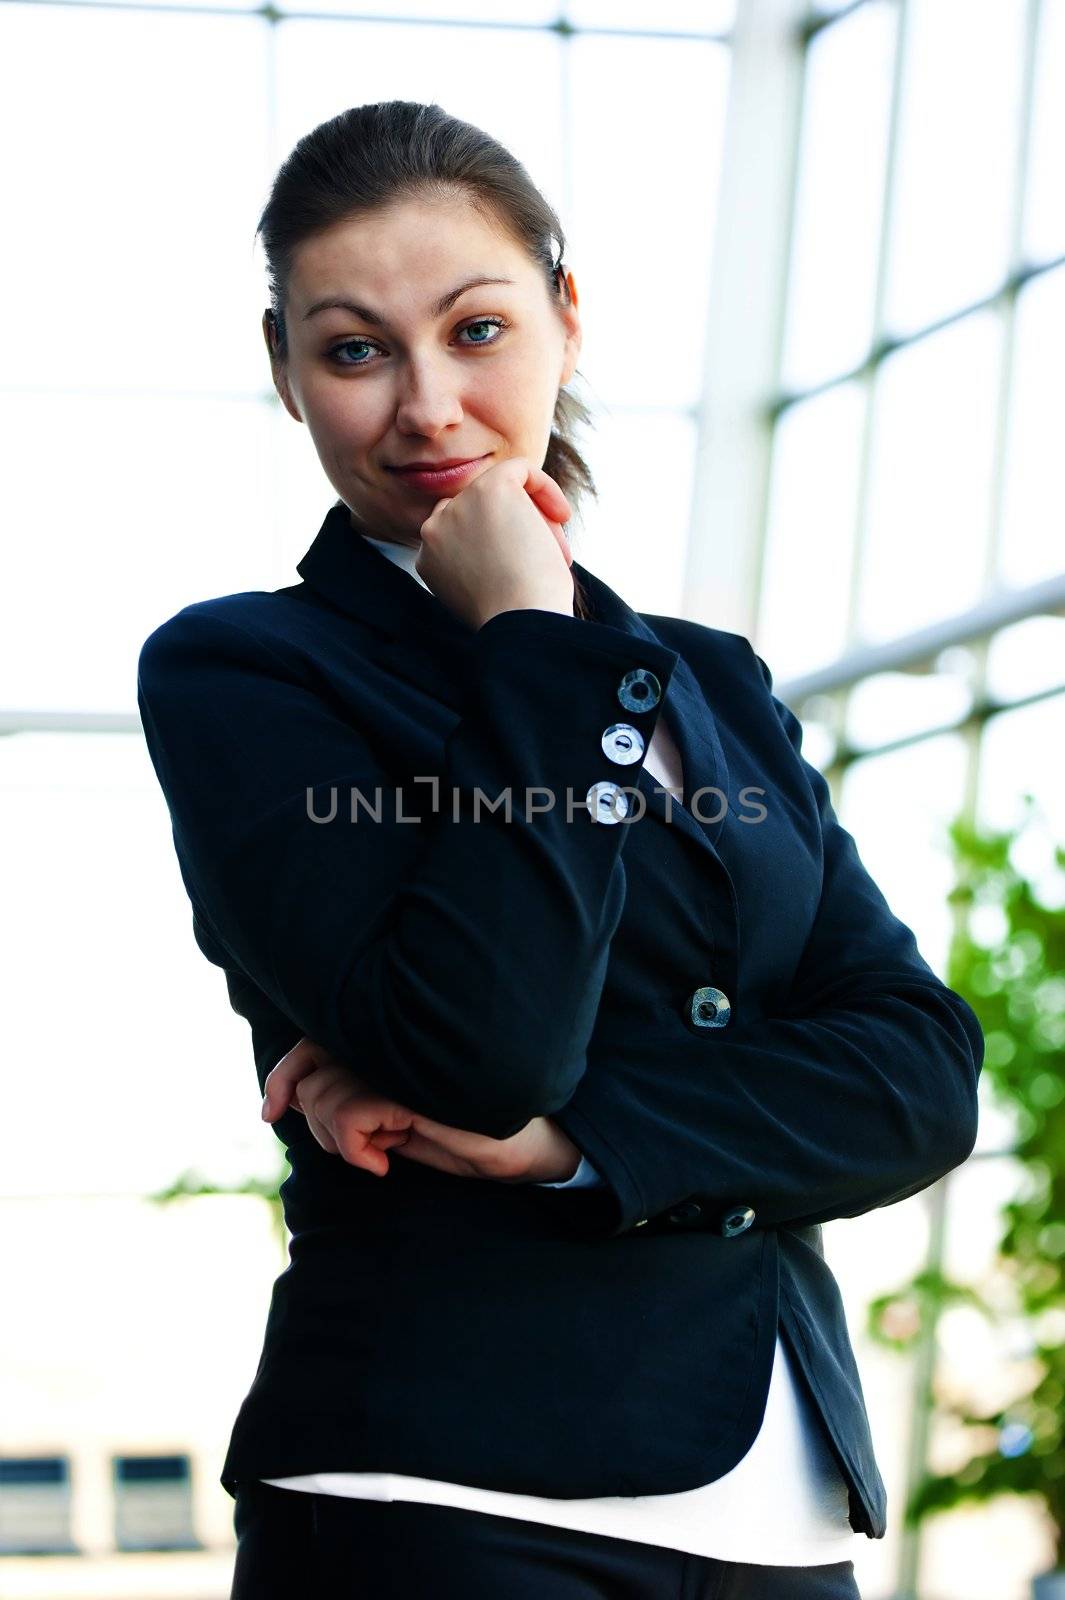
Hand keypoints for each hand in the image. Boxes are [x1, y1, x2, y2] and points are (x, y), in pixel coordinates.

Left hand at [261, 1036, 582, 1183]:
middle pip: (309, 1069)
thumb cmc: (458, 1132)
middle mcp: (388, 1042)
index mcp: (384, 1043)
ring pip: (323, 1095)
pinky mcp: (410, 1087)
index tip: (270, 1112)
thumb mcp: (391, 1120)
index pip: (311, 1044)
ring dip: (338, 1140)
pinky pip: (346, 1115)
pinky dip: (353, 1149)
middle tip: (352, 1148)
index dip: (281, 1075)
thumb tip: (291, 1098)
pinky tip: (384, 1163)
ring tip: (378, 1152)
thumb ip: (348, 1098)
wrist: (520, 1148)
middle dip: (313, 1120)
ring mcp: (400, 1061)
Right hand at [415, 456, 575, 629]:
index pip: (460, 531)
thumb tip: (509, 539)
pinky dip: (545, 487)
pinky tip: (562, 516)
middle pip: (480, 511)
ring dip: (534, 520)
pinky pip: (520, 469)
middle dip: (516, 531)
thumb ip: (480, 563)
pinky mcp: (490, 488)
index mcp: (428, 559)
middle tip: (545, 561)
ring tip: (555, 553)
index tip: (523, 569)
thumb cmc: (516, 619)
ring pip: (503, 494)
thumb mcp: (484, 592)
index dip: (497, 543)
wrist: (522, 622)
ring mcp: (460, 505)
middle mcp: (434, 530)